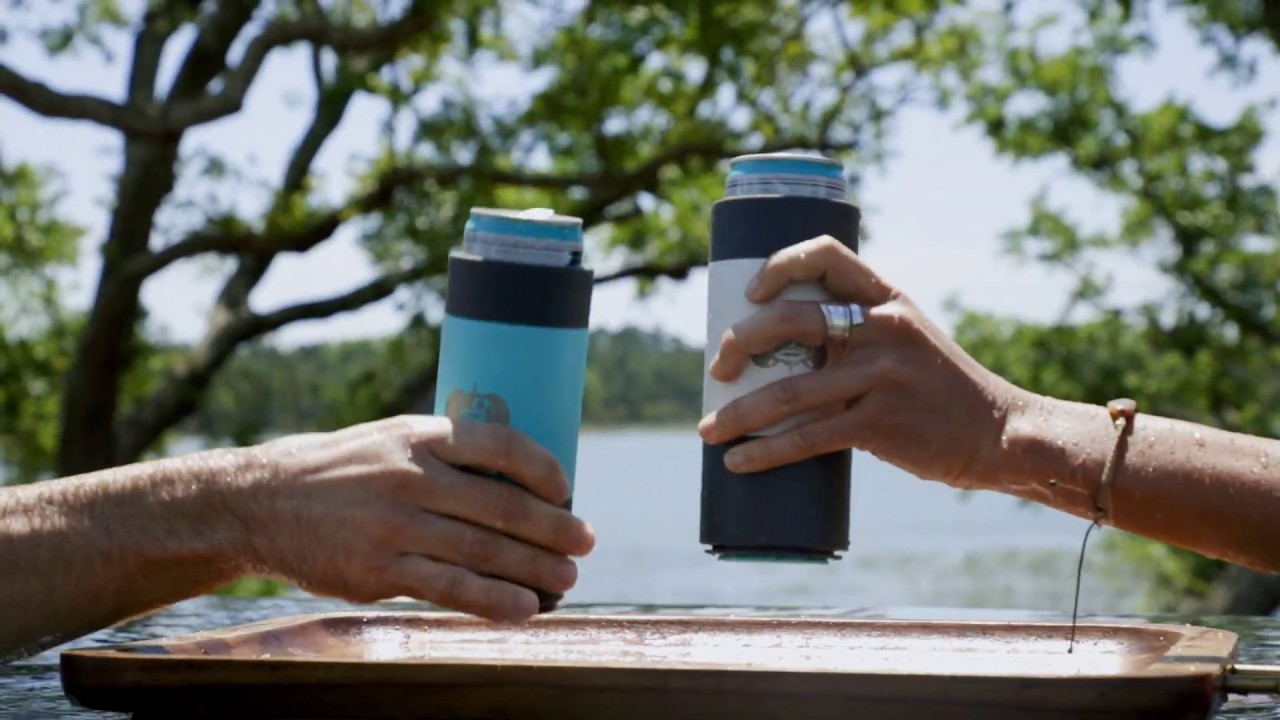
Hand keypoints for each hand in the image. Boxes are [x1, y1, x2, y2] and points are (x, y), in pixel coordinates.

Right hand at [239, 415, 594, 621]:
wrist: (261, 503)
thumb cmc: (342, 472)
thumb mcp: (390, 441)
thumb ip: (445, 456)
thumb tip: (516, 482)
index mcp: (420, 436)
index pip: (499, 444)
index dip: (542, 468)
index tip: (567, 488)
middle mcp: (410, 477)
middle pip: (501, 505)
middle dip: (553, 527)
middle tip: (585, 541)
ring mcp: (394, 526)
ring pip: (482, 550)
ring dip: (534, 568)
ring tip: (567, 579)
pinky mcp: (377, 571)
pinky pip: (448, 587)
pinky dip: (492, 600)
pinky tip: (523, 609)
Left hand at [697, 235, 1026, 489]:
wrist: (997, 432)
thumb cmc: (940, 389)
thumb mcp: (908, 339)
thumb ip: (858, 333)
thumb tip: (779, 351)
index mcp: (887, 299)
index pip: (826, 254)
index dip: (780, 265)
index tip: (750, 292)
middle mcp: (882, 328)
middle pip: (789, 321)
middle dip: (739, 344)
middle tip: (718, 370)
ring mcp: (880, 376)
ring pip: (787, 391)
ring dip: (738, 413)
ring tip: (709, 429)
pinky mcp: (878, 424)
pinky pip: (806, 437)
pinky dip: (764, 451)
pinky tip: (739, 460)